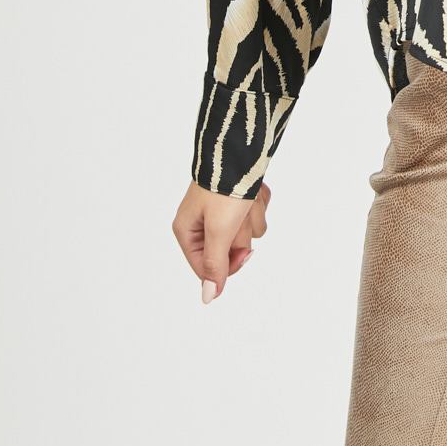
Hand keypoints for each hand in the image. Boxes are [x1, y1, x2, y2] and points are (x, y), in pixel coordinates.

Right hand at [172, 179, 271, 302]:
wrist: (243, 148)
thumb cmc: (225, 186)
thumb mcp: (218, 230)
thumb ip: (215, 265)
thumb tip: (208, 297)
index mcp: (186, 230)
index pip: (207, 268)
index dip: (229, 264)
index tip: (245, 252)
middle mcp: (202, 222)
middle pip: (230, 250)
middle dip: (241, 232)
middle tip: (239, 213)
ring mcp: (223, 210)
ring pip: (248, 232)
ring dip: (253, 215)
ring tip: (247, 197)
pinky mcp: (240, 199)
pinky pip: (256, 214)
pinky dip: (260, 203)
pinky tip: (256, 189)